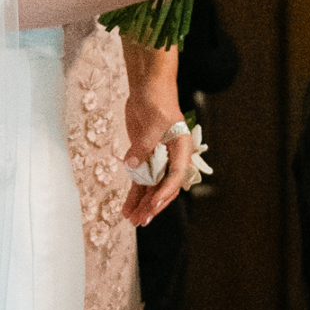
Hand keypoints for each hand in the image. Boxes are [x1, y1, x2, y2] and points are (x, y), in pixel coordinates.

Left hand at [121, 75, 194, 228]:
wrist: (148, 88)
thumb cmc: (158, 100)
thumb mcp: (153, 122)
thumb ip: (143, 145)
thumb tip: (132, 166)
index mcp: (182, 150)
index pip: (175, 176)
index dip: (165, 192)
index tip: (153, 203)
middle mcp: (172, 158)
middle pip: (164, 188)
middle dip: (152, 205)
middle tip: (141, 220)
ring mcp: (158, 159)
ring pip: (151, 188)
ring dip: (142, 204)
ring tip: (132, 220)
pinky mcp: (144, 158)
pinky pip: (140, 181)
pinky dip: (134, 195)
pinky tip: (127, 208)